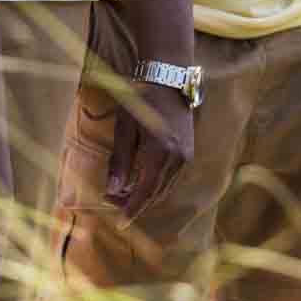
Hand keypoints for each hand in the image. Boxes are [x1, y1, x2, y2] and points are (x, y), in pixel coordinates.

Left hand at [105, 82, 193, 221]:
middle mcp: (178, 158)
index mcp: (160, 153)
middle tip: (111, 200)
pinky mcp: (188, 151)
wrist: (169, 77)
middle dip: (134, 202)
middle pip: (155, 193)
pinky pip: (171, 177)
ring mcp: (186, 156)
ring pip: (165, 187)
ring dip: (145, 194)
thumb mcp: (125, 127)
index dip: (131, 209)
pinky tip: (140, 180)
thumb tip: (112, 189)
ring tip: (122, 191)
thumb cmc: (141, 98)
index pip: (145, 192)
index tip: (119, 223)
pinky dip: (156, 184)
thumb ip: (120, 160)